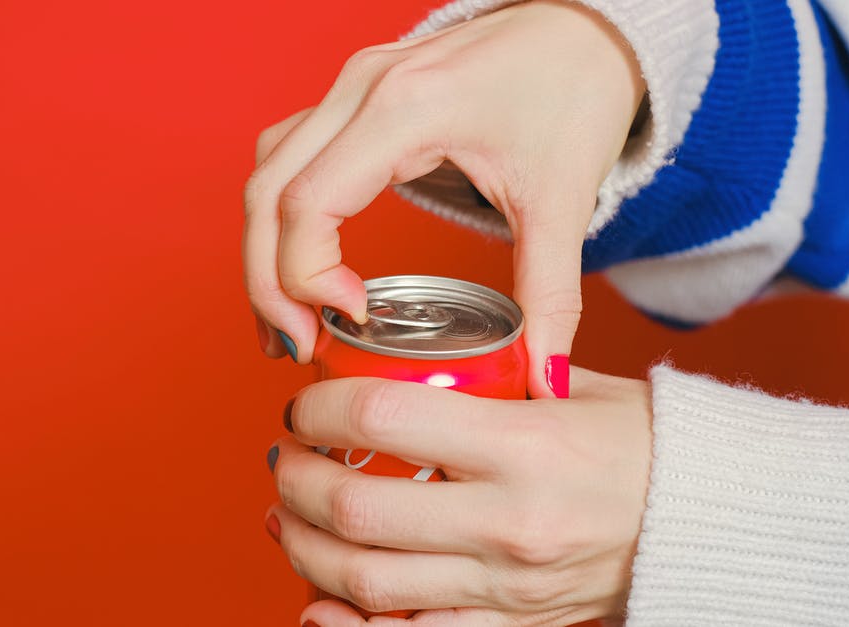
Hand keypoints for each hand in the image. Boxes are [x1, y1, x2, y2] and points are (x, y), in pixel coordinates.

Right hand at [243, 0, 644, 395]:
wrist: (584, 26)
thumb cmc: (573, 87)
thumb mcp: (563, 198)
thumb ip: (551, 297)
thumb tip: (542, 379)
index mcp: (406, 109)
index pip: (308, 203)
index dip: (307, 276)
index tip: (350, 322)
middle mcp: (360, 89)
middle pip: (268, 194)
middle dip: (268, 283)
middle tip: (295, 346)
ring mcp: (350, 87)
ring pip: (267, 173)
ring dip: (264, 251)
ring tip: (290, 320)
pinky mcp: (353, 96)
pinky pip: (288, 156)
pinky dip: (280, 215)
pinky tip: (302, 265)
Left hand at [264, 367, 651, 625]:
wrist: (706, 524)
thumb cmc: (641, 446)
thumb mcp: (571, 389)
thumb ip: (491, 378)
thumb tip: (407, 362)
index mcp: (524, 445)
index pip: (384, 419)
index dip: (322, 407)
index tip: (307, 402)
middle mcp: (508, 522)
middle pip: (359, 509)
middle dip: (299, 480)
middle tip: (287, 457)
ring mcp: (505, 586)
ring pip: (367, 582)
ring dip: (305, 549)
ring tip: (287, 517)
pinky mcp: (510, 625)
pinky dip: (348, 625)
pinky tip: (317, 599)